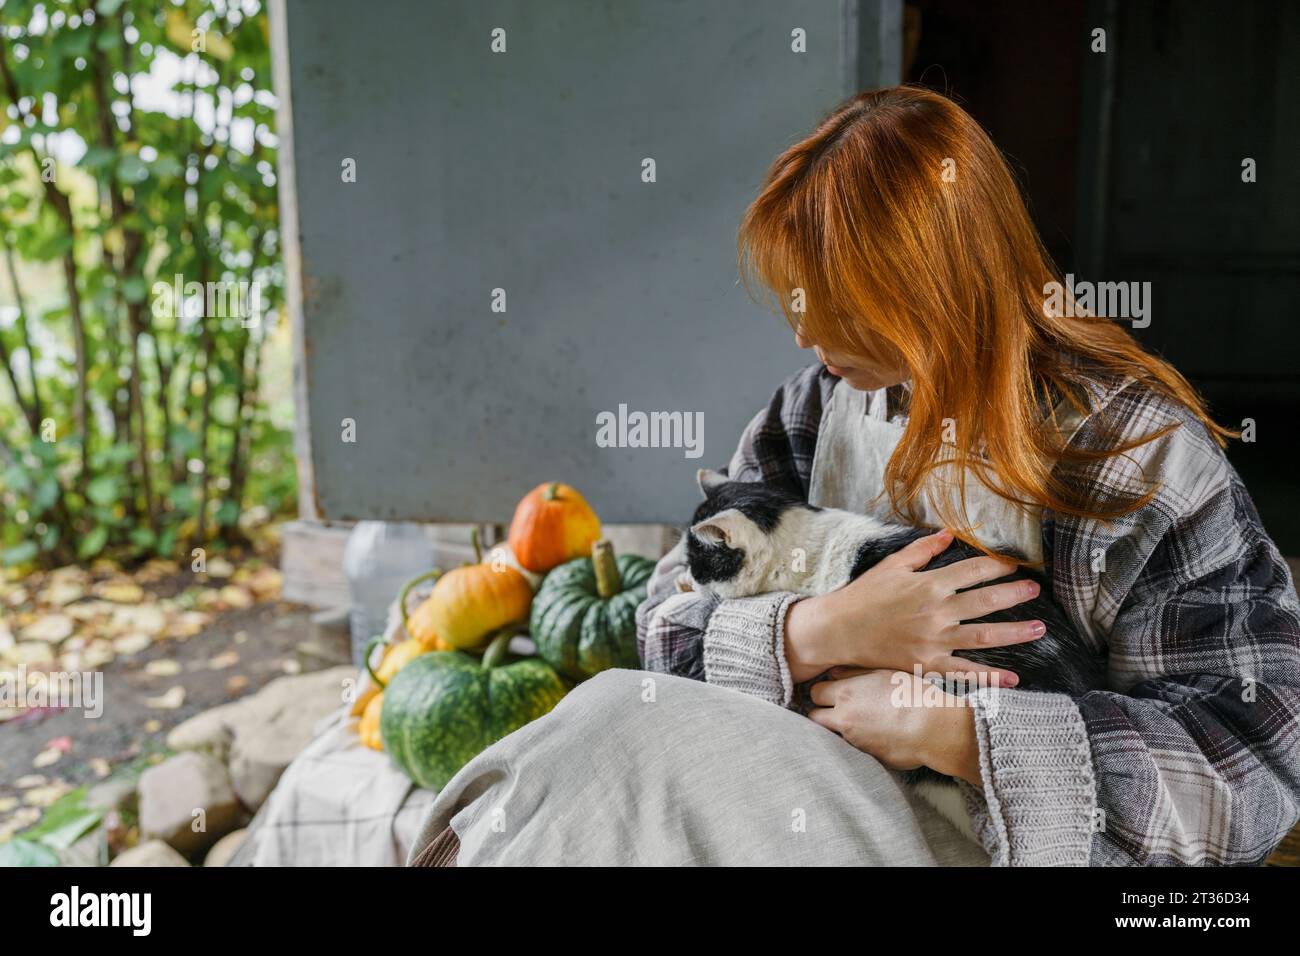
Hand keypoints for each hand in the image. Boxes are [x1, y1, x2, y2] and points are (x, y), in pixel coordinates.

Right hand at [784, 529, 1044, 683]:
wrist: (839, 630)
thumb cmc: (864, 595)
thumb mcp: (893, 565)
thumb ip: (924, 550)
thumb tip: (950, 533)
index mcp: (929, 584)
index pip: (973, 571)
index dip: (997, 565)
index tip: (1013, 564)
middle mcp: (937, 612)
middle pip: (986, 601)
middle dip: (1014, 594)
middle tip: (1035, 589)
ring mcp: (934, 640)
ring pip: (983, 636)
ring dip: (1014, 632)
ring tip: (1039, 628)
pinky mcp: (927, 663)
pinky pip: (964, 672)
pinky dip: (990, 677)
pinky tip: (1013, 678)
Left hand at [808, 667, 982, 785]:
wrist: (934, 728)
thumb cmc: (914, 695)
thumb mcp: (885, 673)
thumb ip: (855, 673)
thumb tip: (833, 674)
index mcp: (847, 693)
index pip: (814, 692)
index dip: (822, 692)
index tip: (831, 692)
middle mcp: (844, 717)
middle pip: (813, 716)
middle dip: (821, 712)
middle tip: (836, 709)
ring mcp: (852, 740)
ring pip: (829, 734)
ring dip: (837, 729)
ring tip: (858, 723)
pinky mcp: (865, 757)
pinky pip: (850, 749)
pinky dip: (856, 743)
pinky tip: (873, 736)